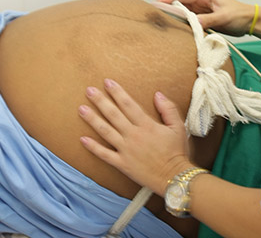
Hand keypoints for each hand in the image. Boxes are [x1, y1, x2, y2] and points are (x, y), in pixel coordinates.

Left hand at [79, 79, 192, 195]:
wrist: (174, 178)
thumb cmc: (177, 152)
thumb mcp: (178, 127)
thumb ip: (168, 109)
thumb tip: (157, 94)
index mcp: (146, 125)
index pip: (128, 104)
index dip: (117, 92)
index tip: (107, 82)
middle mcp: (133, 135)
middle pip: (113, 115)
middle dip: (100, 101)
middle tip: (88, 90)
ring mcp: (126, 150)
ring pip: (105, 131)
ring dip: (92, 119)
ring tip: (81, 109)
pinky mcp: (122, 164)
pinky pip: (104, 155)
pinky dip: (93, 147)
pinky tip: (82, 139)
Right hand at [158, 0, 254, 35]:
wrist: (249, 20)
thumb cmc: (239, 15)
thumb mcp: (224, 17)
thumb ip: (208, 19)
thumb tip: (194, 22)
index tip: (157, 3)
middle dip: (165, 2)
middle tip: (154, 10)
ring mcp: (199, 6)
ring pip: (180, 6)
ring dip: (171, 11)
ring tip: (160, 17)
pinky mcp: (200, 15)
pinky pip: (186, 15)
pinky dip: (178, 18)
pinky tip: (173, 23)